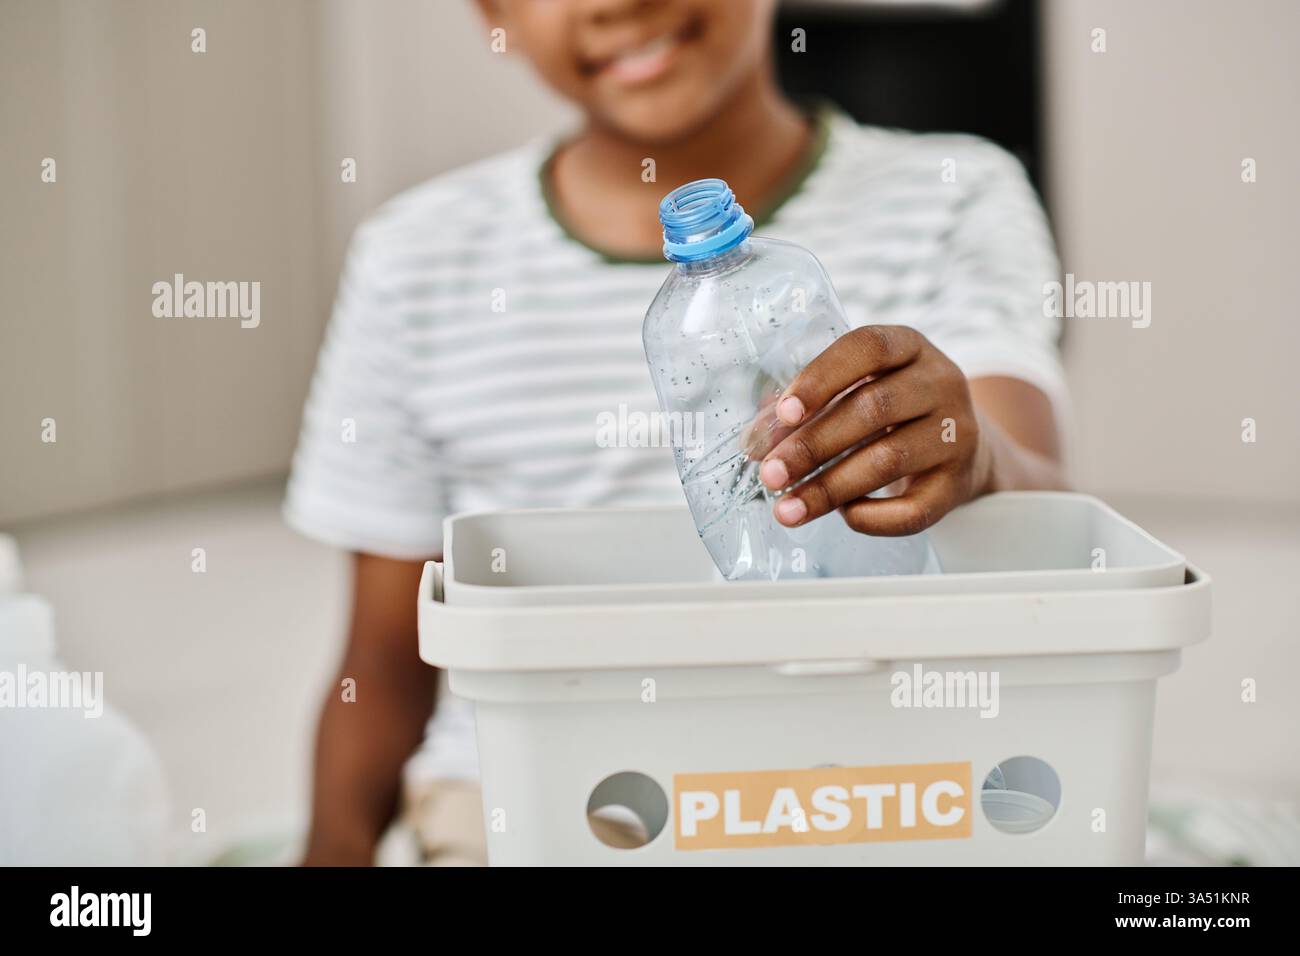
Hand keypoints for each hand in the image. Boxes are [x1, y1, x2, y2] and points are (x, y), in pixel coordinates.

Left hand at [756, 325, 992, 535]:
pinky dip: (872, 517)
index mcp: (910, 347)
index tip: (784, 413)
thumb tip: (755, 442)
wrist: (959, 450)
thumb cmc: (888, 414)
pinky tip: (842, 517)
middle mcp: (941, 383)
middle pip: (873, 408)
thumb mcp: (853, 391)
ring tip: (788, 507)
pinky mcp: (959, 482)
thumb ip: (803, 409)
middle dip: (812, 445)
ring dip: (830, 488)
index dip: (821, 378)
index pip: (868, 347)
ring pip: (889, 459)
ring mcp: (957, 432)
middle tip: (770, 474)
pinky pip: (915, 508)